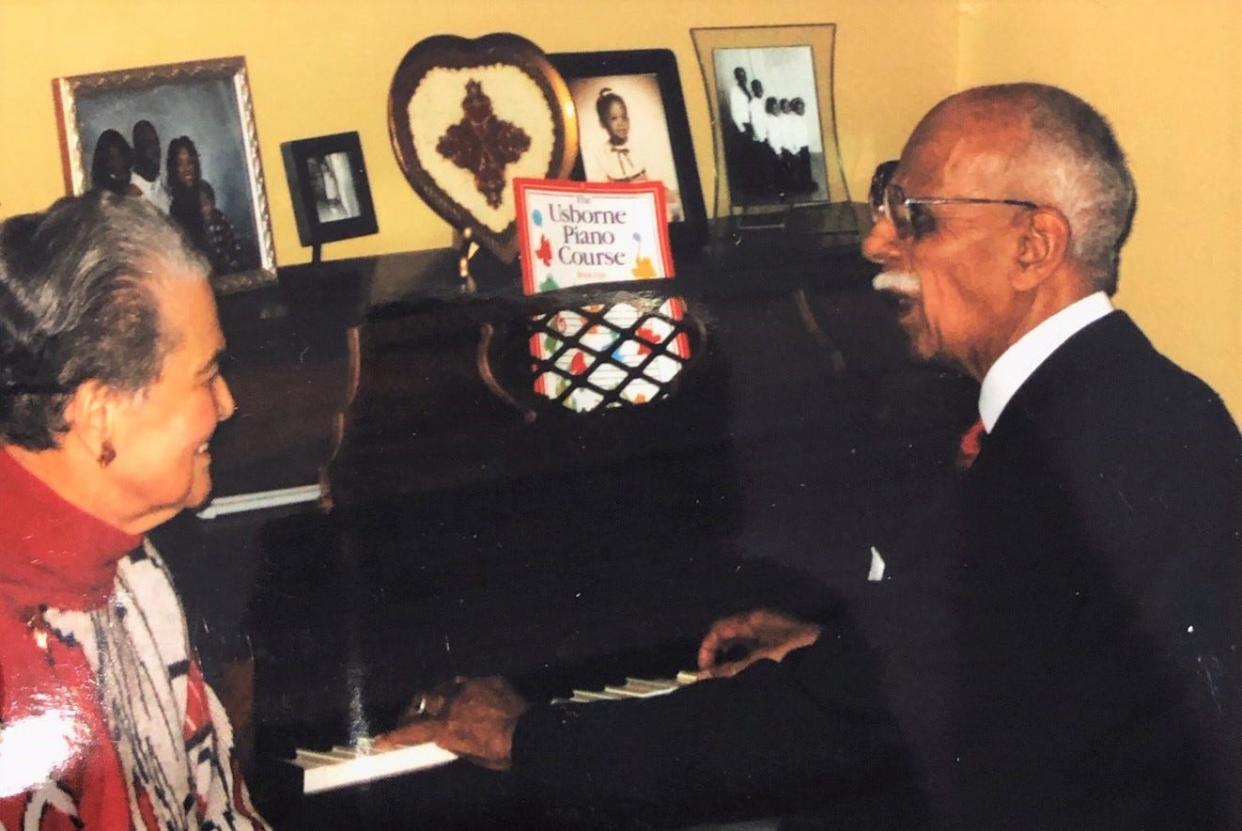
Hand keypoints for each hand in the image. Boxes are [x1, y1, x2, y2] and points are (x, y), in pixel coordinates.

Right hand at [375, 676, 527, 770]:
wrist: (531, 733)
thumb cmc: (500, 752)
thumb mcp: (469, 754)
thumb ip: (450, 741)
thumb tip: (441, 736)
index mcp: (446, 726)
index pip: (412, 730)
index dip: (394, 736)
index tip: (381, 740)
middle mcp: (454, 702)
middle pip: (425, 699)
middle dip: (416, 708)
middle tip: (413, 716)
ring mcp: (471, 687)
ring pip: (447, 686)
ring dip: (442, 695)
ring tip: (443, 702)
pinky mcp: (489, 679)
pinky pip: (472, 683)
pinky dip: (469, 691)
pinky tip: (476, 699)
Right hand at [696, 608, 821, 678]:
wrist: (829, 657)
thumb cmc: (794, 654)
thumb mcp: (760, 663)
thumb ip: (731, 670)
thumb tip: (703, 677)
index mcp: (753, 618)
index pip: (719, 628)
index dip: (707, 648)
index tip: (704, 671)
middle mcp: (759, 620)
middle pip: (728, 633)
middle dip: (716, 653)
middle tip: (713, 675)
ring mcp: (770, 629)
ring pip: (740, 640)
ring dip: (730, 657)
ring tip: (727, 677)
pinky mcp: (779, 640)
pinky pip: (752, 646)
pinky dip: (743, 658)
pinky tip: (745, 673)